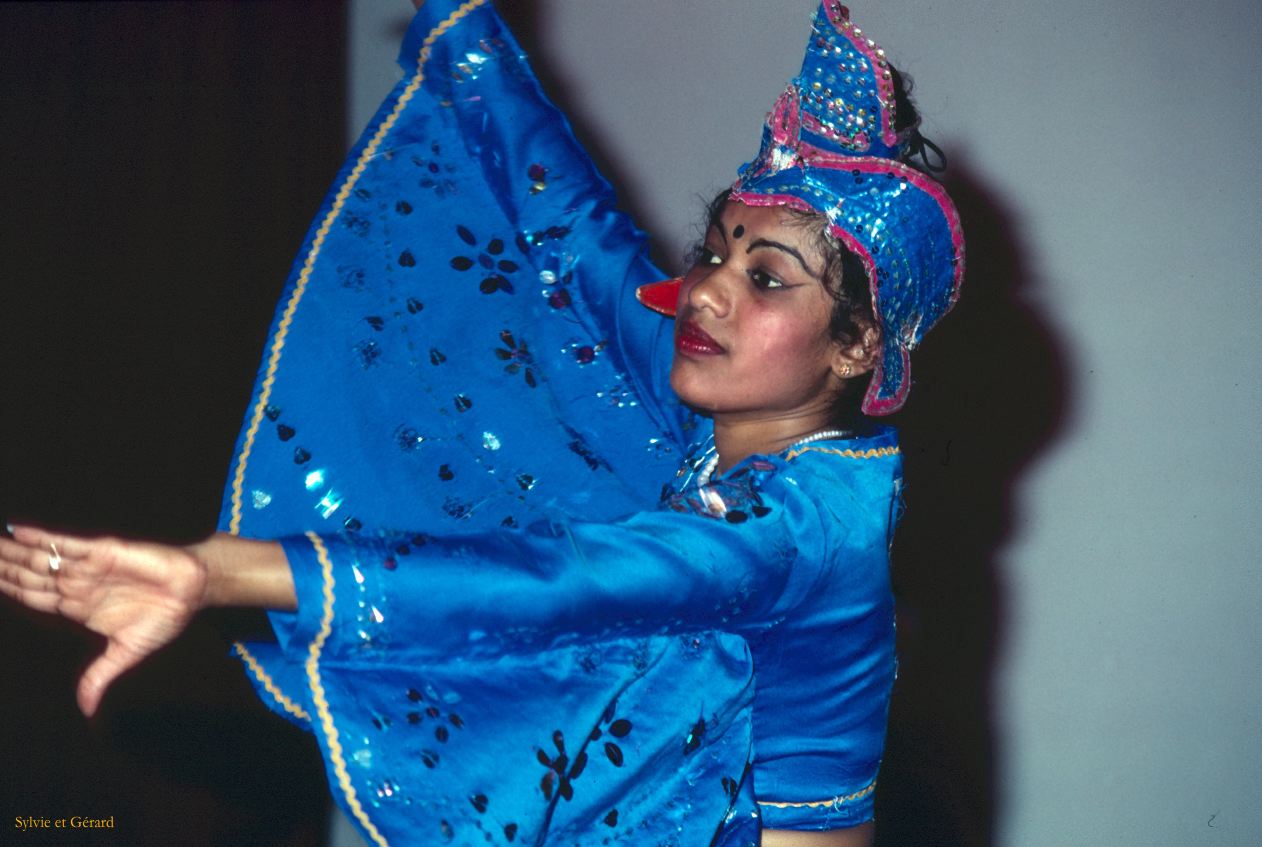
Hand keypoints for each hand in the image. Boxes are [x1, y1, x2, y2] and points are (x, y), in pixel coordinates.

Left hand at [0, 525, 207, 716]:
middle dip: (3, 567)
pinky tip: (20, 531)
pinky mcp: (102, 552)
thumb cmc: (164, 618)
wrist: (192, 592)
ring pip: (41, 560)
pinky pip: (67, 544)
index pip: (33, 597)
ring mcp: (87, 567)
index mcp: (78, 607)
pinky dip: (43, 538)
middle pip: (30, 576)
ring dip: (12, 553)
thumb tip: (86, 711)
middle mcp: (77, 585)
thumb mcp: (127, 653)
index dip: (8, 589)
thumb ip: (100, 675)